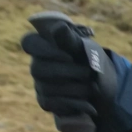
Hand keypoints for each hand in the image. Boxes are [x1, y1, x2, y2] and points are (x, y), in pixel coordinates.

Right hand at [22, 14, 117, 131]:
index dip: (46, 51)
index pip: (28, 42)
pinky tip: (88, 102)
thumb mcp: (85, 48)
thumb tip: (58, 27)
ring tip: (93, 87)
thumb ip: (70, 40)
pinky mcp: (46, 102)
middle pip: (38, 69)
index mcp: (43, 44)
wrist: (103, 86)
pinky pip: (53, 104)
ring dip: (75, 89)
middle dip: (68, 72)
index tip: (69, 57)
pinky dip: (73, 103)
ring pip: (47, 88)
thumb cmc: (91, 60)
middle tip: (88, 73)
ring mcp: (39, 84)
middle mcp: (37, 63)